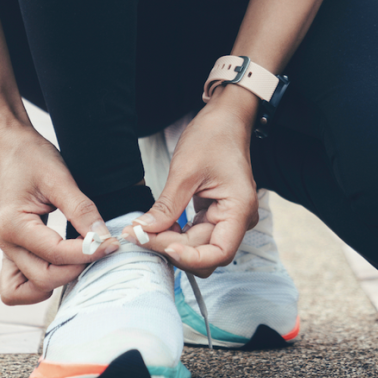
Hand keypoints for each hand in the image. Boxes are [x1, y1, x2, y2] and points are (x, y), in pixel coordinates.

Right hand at [0, 127, 119, 304]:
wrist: (11, 148)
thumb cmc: (33, 158)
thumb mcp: (60, 178)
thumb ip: (82, 210)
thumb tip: (103, 238)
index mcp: (14, 225)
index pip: (56, 254)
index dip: (88, 253)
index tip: (113, 244)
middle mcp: (6, 243)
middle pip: (43, 278)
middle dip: (76, 269)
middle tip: (101, 250)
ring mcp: (6, 250)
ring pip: (23, 291)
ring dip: (54, 284)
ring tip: (79, 261)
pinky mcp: (12, 252)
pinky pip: (16, 285)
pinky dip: (35, 286)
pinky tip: (60, 268)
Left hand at [135, 86, 259, 276]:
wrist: (224, 120)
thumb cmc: (213, 138)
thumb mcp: (185, 172)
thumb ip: (166, 207)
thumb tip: (143, 231)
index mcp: (239, 209)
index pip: (220, 253)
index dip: (192, 257)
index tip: (164, 246)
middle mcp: (237, 219)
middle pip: (204, 252)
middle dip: (171, 247)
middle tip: (139, 236)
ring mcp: (226, 218)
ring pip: (195, 246)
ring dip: (168, 242)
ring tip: (141, 231)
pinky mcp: (213, 214)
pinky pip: (192, 234)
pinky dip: (172, 233)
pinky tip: (153, 225)